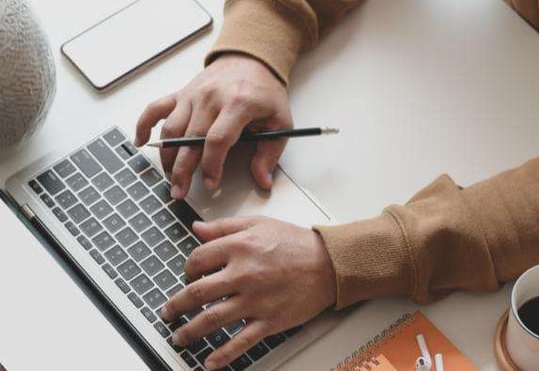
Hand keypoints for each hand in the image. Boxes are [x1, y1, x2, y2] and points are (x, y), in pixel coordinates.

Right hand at [134, 54, 292, 196]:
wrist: (250, 60)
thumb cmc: (264, 92)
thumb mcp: (280, 121)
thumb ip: (270, 153)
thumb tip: (263, 181)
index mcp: (238, 104)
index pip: (218, 139)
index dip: (212, 165)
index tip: (211, 183)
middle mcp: (211, 98)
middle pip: (190, 139)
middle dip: (183, 170)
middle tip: (180, 192)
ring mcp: (192, 95)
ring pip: (171, 129)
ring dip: (166, 156)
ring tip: (170, 178)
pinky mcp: (181, 93)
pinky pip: (156, 108)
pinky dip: (144, 124)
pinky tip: (140, 142)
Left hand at [160, 217, 336, 369]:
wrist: (329, 263)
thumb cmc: (296, 243)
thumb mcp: (259, 223)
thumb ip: (225, 226)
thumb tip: (196, 228)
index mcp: (240, 247)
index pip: (198, 259)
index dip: (187, 268)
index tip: (187, 275)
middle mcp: (244, 274)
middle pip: (197, 293)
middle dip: (176, 305)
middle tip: (167, 312)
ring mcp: (256, 300)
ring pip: (212, 319)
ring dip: (189, 331)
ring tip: (179, 337)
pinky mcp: (269, 321)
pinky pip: (240, 341)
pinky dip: (222, 355)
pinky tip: (209, 362)